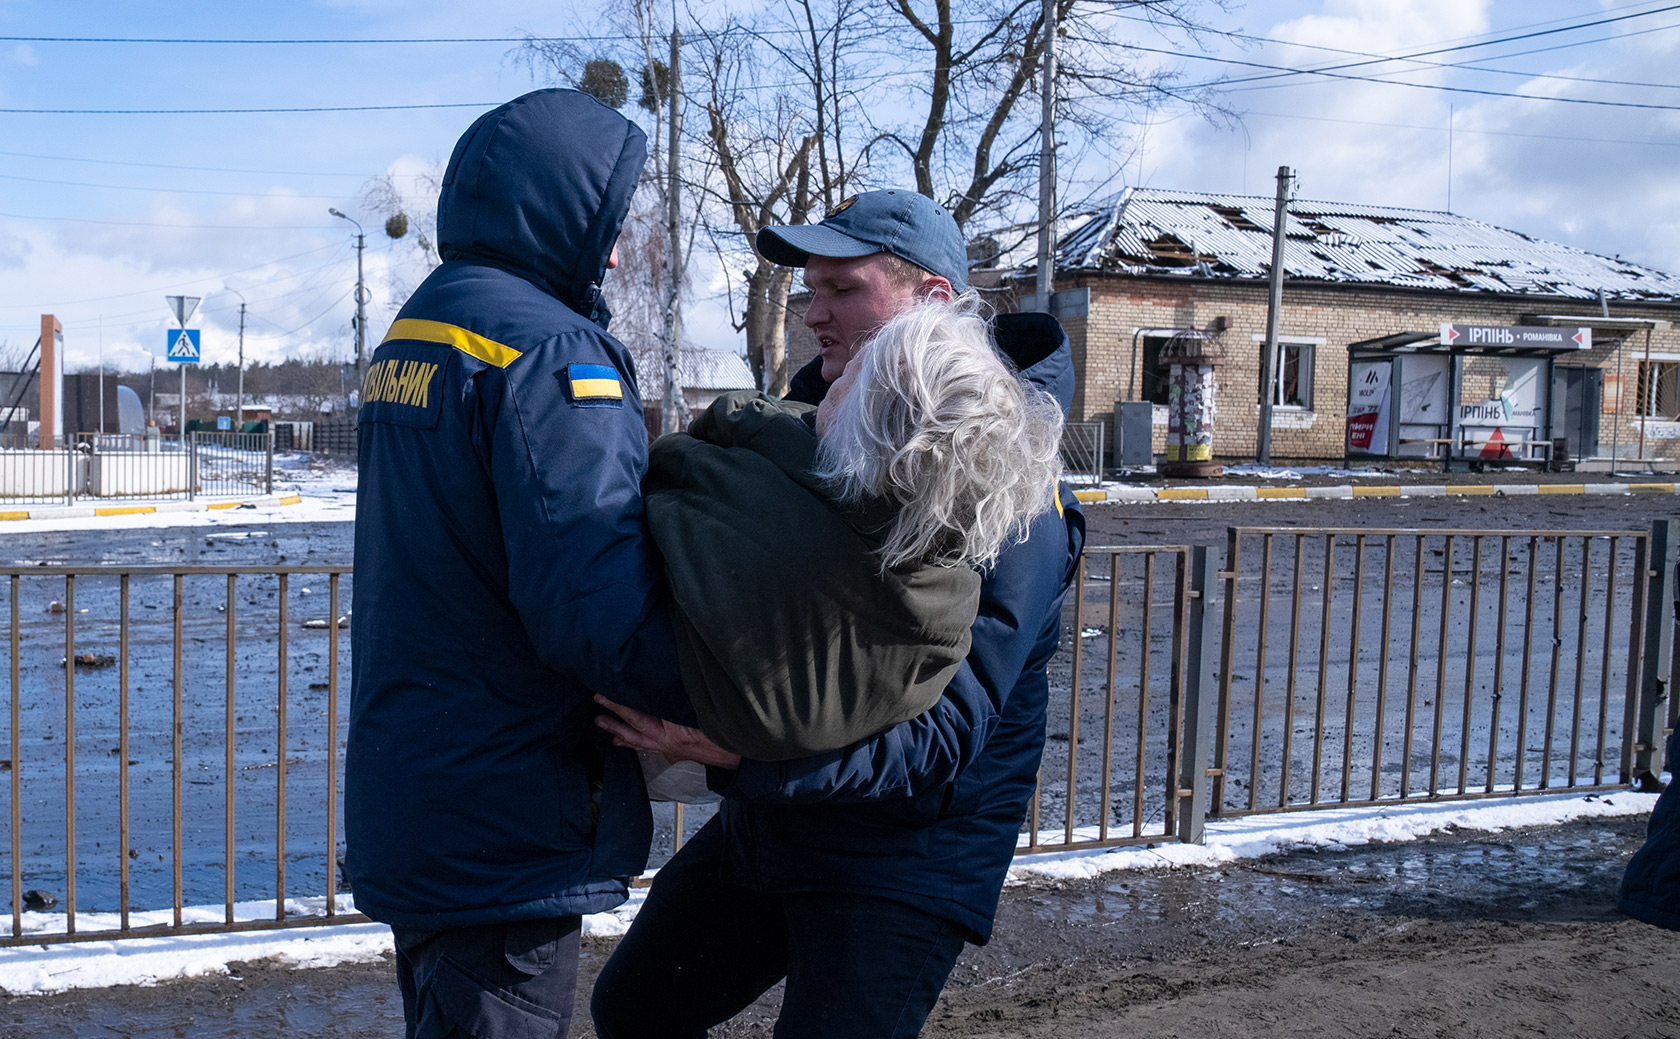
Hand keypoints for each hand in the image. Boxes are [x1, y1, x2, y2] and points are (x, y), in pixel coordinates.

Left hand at [594, 695, 742, 769]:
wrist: (737, 760)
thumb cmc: (726, 735)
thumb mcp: (706, 713)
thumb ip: (685, 700)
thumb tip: (664, 683)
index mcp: (672, 732)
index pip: (639, 714)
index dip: (620, 703)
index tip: (604, 693)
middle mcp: (665, 742)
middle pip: (632, 728)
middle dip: (613, 716)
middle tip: (596, 703)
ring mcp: (667, 748)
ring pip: (636, 740)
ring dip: (617, 731)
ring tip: (600, 723)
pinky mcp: (672, 750)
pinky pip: (646, 745)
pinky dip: (632, 742)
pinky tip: (623, 741)